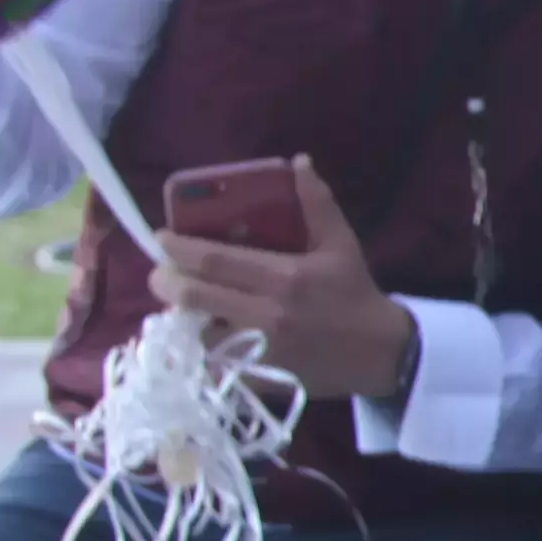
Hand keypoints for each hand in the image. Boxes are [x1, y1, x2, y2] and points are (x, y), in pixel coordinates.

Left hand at [150, 158, 415, 404]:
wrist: (382, 354)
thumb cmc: (355, 293)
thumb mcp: (341, 243)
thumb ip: (316, 203)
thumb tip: (298, 161)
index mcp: (285, 276)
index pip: (214, 260)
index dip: (178, 248)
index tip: (160, 238)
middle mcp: (267, 314)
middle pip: (195, 296)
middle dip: (166, 282)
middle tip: (159, 273)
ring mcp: (261, 351)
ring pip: (198, 334)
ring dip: (181, 318)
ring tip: (177, 306)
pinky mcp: (260, 379)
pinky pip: (215, 367)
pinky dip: (199, 355)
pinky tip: (196, 342)